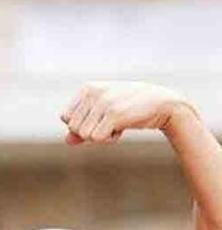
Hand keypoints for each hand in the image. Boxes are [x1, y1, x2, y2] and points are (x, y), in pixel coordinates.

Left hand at [60, 81, 196, 145]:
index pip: (65, 117)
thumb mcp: (103, 113)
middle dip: (89, 132)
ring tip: (116, 125)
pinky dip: (109, 139)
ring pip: (84, 135)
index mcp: (87, 88)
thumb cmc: (130, 108)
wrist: (163, 103)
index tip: (98, 119)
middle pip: (73, 128)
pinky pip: (97, 139)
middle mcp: (93, 93)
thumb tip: (68, 141)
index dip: (80, 125)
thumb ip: (84, 126)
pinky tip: (121, 129)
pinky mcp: (114, 114)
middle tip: (108, 123)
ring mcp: (103, 103)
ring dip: (100, 136)